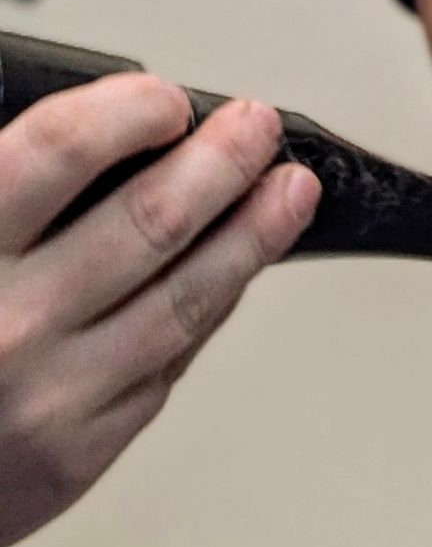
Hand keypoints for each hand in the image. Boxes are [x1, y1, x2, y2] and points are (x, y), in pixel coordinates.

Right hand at [0, 76, 320, 546]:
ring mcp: (51, 393)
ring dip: (250, 235)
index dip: (127, 110)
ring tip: (288, 190)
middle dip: (221, 163)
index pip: (58, 151)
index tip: (164, 98)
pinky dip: (210, 303)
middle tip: (256, 127)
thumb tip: (82, 136)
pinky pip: (168, 360)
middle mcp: (4, 323)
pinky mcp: (81, 448)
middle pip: (150, 220)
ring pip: (184, 297)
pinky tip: (235, 266)